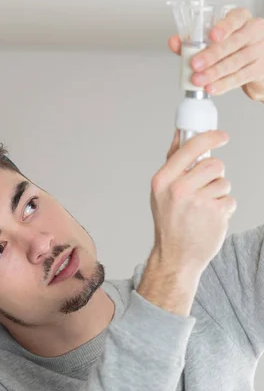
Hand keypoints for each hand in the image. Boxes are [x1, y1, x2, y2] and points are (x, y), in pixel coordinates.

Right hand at [151, 129, 235, 276]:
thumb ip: (172, 162)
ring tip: (204, 208)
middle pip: (214, 164)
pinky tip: (210, 218)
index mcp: (163, 180)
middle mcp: (179, 189)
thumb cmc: (168, 222)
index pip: (191, 147)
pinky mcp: (216, 214)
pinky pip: (230, 199)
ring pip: (224, 182)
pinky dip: (223, 208)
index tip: (221, 136)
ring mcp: (199, 202)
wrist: (175, 256)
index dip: (210, 137)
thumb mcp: (161, 191)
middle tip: (205, 186)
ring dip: (218, 193)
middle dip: (214, 173)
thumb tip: (180, 134)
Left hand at [168, 7, 263, 100]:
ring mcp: (259, 50)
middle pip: (233, 43)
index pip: (235, 18)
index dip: (223, 27)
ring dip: (214, 73)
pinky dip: (223, 84)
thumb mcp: (216, 41)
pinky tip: (212, 87)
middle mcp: (253, 32)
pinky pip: (240, 77)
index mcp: (241, 20)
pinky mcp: (259, 69)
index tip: (211, 36)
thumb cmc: (233, 48)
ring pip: (236, 62)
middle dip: (211, 55)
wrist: (255, 66)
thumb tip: (174, 42)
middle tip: (194, 64)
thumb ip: (193, 41)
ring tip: (198, 80)